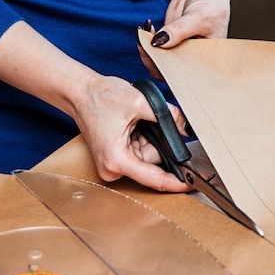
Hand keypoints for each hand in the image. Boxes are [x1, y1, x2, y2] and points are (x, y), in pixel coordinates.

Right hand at [74, 75, 192, 191]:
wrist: (80, 92)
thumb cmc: (100, 96)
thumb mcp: (140, 101)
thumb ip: (168, 115)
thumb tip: (187, 128)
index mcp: (117, 160)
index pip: (155, 179)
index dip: (178, 182)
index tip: (195, 183)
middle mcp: (114, 168)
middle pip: (154, 164)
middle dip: (160, 143)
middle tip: (151, 122)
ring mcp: (114, 165)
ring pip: (149, 157)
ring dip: (150, 139)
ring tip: (137, 120)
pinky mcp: (116, 159)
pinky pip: (141, 153)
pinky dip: (144, 138)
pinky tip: (134, 125)